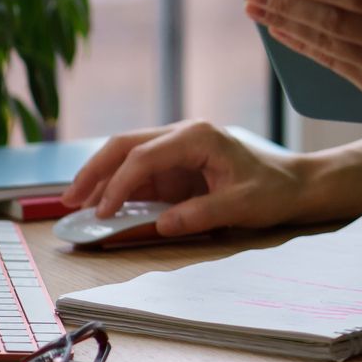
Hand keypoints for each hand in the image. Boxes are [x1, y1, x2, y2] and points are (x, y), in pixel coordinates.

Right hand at [60, 120, 308, 237]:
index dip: (118, 183)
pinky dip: (116, 187)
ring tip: (74, 203)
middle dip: (95, 171)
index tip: (102, 212)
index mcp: (197, 137)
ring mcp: (176, 149)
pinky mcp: (175, 166)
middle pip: (125, 145)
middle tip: (69, 200)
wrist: (292, 185)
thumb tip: (161, 225)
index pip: (144, 156)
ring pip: (126, 155)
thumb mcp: (241, 206)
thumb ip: (202, 214)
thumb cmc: (271, 190)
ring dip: (99, 177)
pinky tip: (100, 206)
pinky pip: (138, 173)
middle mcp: (181, 135)